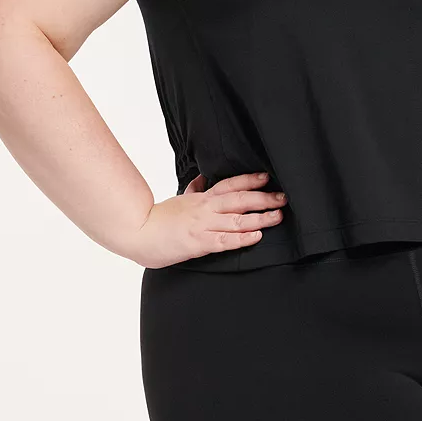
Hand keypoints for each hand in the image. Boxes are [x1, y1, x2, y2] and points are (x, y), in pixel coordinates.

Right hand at [128, 171, 287, 267]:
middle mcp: (206, 209)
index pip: (230, 184)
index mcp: (202, 198)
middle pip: (240, 200)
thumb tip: (202, 179)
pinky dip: (242, 238)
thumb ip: (194, 190)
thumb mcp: (179, 199)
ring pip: (237, 220)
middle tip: (283, 198)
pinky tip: (256, 236)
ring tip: (277, 216)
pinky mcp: (198, 243)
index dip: (250, 180)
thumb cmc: (159, 217)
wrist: (138, 232)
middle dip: (264, 198)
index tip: (266, 177)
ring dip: (260, 218)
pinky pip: (225, 240)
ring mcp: (203, 225)